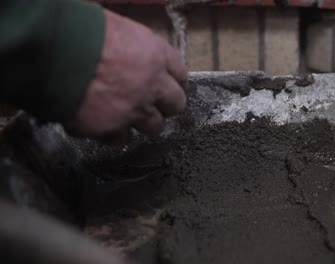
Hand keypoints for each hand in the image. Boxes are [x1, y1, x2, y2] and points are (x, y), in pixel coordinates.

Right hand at [65, 10, 186, 141]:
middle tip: (154, 103)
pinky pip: (120, 139)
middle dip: (166, 105)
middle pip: (175, 105)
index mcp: (156, 57)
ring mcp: (134, 111)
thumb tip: (135, 59)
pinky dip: (114, 134)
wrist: (55, 55)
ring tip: (128, 117)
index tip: (171, 85)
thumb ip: (135, 49)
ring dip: (143, 123)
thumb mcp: (119, 30)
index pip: (180, 73)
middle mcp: (152, 87)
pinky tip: (104, 126)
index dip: (175, 80)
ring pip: (153, 127)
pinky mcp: (111, 129)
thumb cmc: (83, 32)